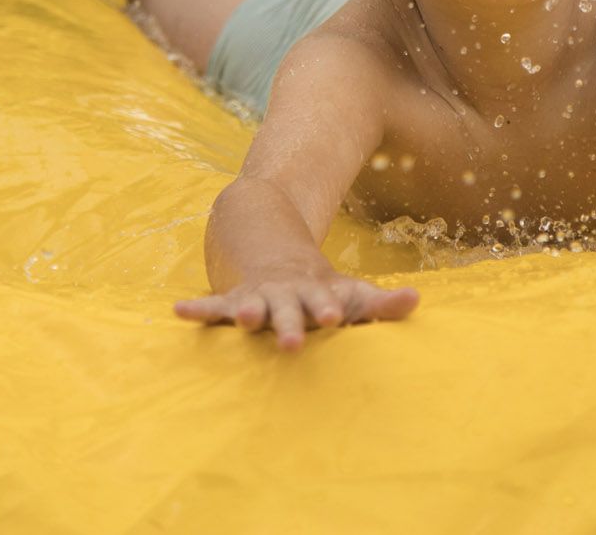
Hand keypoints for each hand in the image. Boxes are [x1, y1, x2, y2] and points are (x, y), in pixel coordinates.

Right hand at [174, 271, 419, 350]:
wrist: (277, 255)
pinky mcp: (232, 302)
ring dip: (246, 312)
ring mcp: (256, 297)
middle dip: (289, 323)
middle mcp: (284, 296)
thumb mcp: (352, 295)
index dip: (326, 307)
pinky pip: (213, 307)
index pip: (322, 302)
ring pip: (251, 306)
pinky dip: (197, 310)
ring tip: (242, 320)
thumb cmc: (321, 292)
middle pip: (287, 309)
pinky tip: (178, 312)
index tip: (331, 315)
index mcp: (314, 295)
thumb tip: (416, 301)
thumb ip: (383, 304)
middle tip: (292, 341)